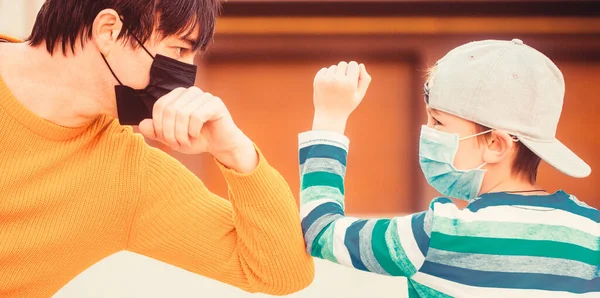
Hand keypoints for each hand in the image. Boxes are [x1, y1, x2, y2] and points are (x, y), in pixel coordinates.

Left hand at [139, 87, 257, 172]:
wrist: (220, 145)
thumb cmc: (197, 139)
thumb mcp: (172, 138)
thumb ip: (156, 132)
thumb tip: (141, 124)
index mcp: (178, 95)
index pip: (160, 106)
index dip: (159, 126)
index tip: (166, 140)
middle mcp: (190, 91)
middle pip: (170, 110)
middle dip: (170, 132)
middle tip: (177, 144)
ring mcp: (204, 95)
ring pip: (182, 113)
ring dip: (182, 134)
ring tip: (187, 142)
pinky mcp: (215, 103)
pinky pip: (197, 116)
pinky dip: (193, 130)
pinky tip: (196, 135)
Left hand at [312, 61, 370, 133]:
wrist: (329, 116)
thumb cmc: (347, 105)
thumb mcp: (360, 95)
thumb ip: (365, 79)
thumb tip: (360, 65)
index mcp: (350, 83)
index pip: (353, 64)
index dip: (354, 71)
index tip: (352, 80)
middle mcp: (337, 80)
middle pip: (343, 64)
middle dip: (344, 72)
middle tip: (343, 85)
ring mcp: (326, 80)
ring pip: (334, 67)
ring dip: (335, 74)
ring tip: (335, 88)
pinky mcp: (317, 80)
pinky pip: (324, 70)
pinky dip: (327, 76)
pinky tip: (328, 87)